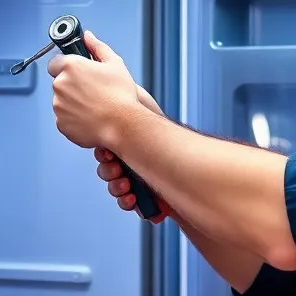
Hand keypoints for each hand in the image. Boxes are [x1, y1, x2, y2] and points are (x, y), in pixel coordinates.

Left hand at [47, 31, 139, 147]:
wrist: (123, 125)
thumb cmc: (121, 96)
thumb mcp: (114, 64)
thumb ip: (97, 47)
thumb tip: (88, 37)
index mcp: (71, 66)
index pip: (56, 62)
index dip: (67, 67)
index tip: (78, 73)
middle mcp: (60, 84)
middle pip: (60, 82)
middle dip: (72, 85)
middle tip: (92, 91)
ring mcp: (58, 106)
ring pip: (62, 101)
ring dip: (73, 102)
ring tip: (95, 106)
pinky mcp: (61, 124)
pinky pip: (65, 119)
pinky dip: (74, 119)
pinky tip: (91, 118)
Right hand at [94, 84, 175, 222]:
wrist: (191, 156)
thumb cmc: (164, 129)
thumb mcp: (141, 110)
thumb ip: (123, 108)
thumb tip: (106, 90)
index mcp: (125, 144)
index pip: (105, 153)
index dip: (104, 156)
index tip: (108, 154)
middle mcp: (131, 162)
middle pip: (108, 173)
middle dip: (111, 174)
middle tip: (119, 170)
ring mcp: (140, 179)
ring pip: (117, 189)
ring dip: (119, 189)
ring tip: (128, 186)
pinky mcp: (150, 196)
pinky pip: (133, 204)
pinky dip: (134, 204)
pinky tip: (139, 201)